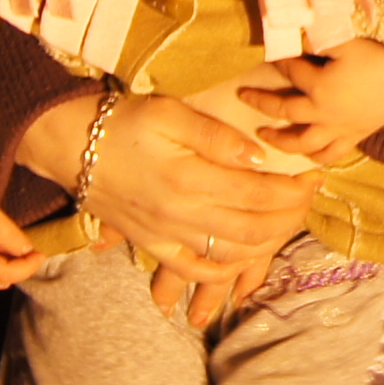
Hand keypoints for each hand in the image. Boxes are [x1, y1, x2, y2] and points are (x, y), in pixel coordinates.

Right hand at [22, 87, 316, 286]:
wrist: (71, 146)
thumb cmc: (123, 122)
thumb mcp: (169, 112)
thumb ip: (216, 137)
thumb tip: (258, 158)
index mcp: (188, 178)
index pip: (257, 193)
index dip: (291, 189)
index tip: (312, 177)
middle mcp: (180, 214)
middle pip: (252, 229)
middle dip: (288, 217)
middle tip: (305, 199)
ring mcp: (165, 236)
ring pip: (230, 254)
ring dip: (265, 244)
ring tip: (284, 223)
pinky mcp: (152, 245)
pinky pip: (194, 269)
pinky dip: (224, 272)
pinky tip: (242, 259)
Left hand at [236, 36, 383, 169]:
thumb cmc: (378, 58)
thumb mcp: (346, 41)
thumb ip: (317, 38)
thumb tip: (293, 31)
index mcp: (319, 87)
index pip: (290, 71)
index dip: (279, 61)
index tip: (268, 55)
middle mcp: (323, 113)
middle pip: (286, 110)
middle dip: (263, 102)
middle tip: (244, 97)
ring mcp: (338, 129)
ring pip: (303, 143)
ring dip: (281, 141)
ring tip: (264, 136)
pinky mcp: (354, 137)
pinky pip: (331, 154)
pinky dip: (316, 158)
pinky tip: (306, 157)